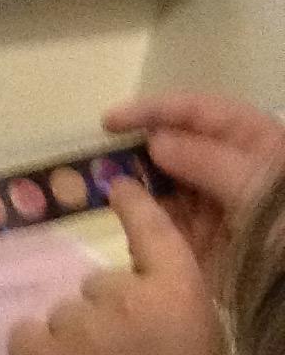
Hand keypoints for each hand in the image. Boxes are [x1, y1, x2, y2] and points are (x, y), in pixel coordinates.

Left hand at [9, 180, 229, 354]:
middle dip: (105, 314)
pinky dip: (35, 349)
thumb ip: (171, 305)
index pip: (153, 232)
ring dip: (72, 337)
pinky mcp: (37, 353)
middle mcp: (125, 295)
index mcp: (177, 291)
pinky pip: (26, 332)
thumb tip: (137, 289)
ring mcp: (76, 323)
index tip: (115, 186)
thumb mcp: (202, 342)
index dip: (133, 206)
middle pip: (100, 283)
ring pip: (63, 312)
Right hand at [104, 91, 284, 277]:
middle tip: (97, 160)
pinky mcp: (197, 243)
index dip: (155, 111)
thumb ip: (207, 161)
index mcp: (251, 141)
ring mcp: (211, 207)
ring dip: (132, 187)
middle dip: (136, 151)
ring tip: (100, 189)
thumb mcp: (258, 186)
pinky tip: (121, 220)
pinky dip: (140, 223)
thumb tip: (155, 143)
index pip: (198, 112)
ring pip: (162, 188)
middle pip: (174, 149)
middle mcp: (226, 168)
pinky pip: (162, 228)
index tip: (110, 122)